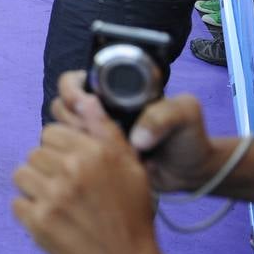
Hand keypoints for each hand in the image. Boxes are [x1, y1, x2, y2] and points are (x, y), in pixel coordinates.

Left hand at [12, 120, 165, 253]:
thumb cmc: (130, 217)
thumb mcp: (131, 168)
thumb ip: (106, 131)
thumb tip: (86, 98)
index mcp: (95, 152)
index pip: (51, 132)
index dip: (59, 149)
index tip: (71, 166)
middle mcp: (72, 170)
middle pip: (34, 153)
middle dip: (46, 169)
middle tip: (65, 189)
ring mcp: (53, 196)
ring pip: (21, 175)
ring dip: (34, 189)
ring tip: (56, 204)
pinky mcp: (38, 222)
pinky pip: (17, 204)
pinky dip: (29, 213)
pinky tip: (51, 221)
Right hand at [51, 72, 218, 193]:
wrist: (192, 172)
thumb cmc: (189, 137)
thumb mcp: (185, 115)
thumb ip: (163, 115)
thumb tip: (136, 137)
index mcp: (115, 91)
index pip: (74, 82)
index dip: (72, 91)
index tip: (86, 105)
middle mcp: (100, 110)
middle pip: (62, 105)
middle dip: (72, 117)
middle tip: (95, 131)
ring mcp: (96, 134)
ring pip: (62, 130)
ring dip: (75, 138)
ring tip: (102, 147)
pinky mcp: (97, 158)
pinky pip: (75, 154)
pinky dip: (81, 157)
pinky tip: (102, 162)